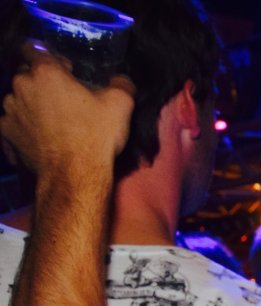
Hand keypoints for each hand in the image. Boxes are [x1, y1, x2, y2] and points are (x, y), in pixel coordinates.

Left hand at [0, 45, 133, 176]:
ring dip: (31, 104)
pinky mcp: (6, 133)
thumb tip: (121, 79)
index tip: (65, 71)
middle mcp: (21, 86)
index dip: (50, 58)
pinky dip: (22, 128)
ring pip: (18, 99)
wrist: (75, 174)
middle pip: (26, 75)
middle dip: (42, 83)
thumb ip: (121, 83)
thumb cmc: (95, 135)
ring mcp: (10, 110)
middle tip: (64, 99)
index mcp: (46, 72)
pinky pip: (11, 124)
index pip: (33, 48)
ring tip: (52, 121)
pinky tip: (36, 137)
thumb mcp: (121, 104)